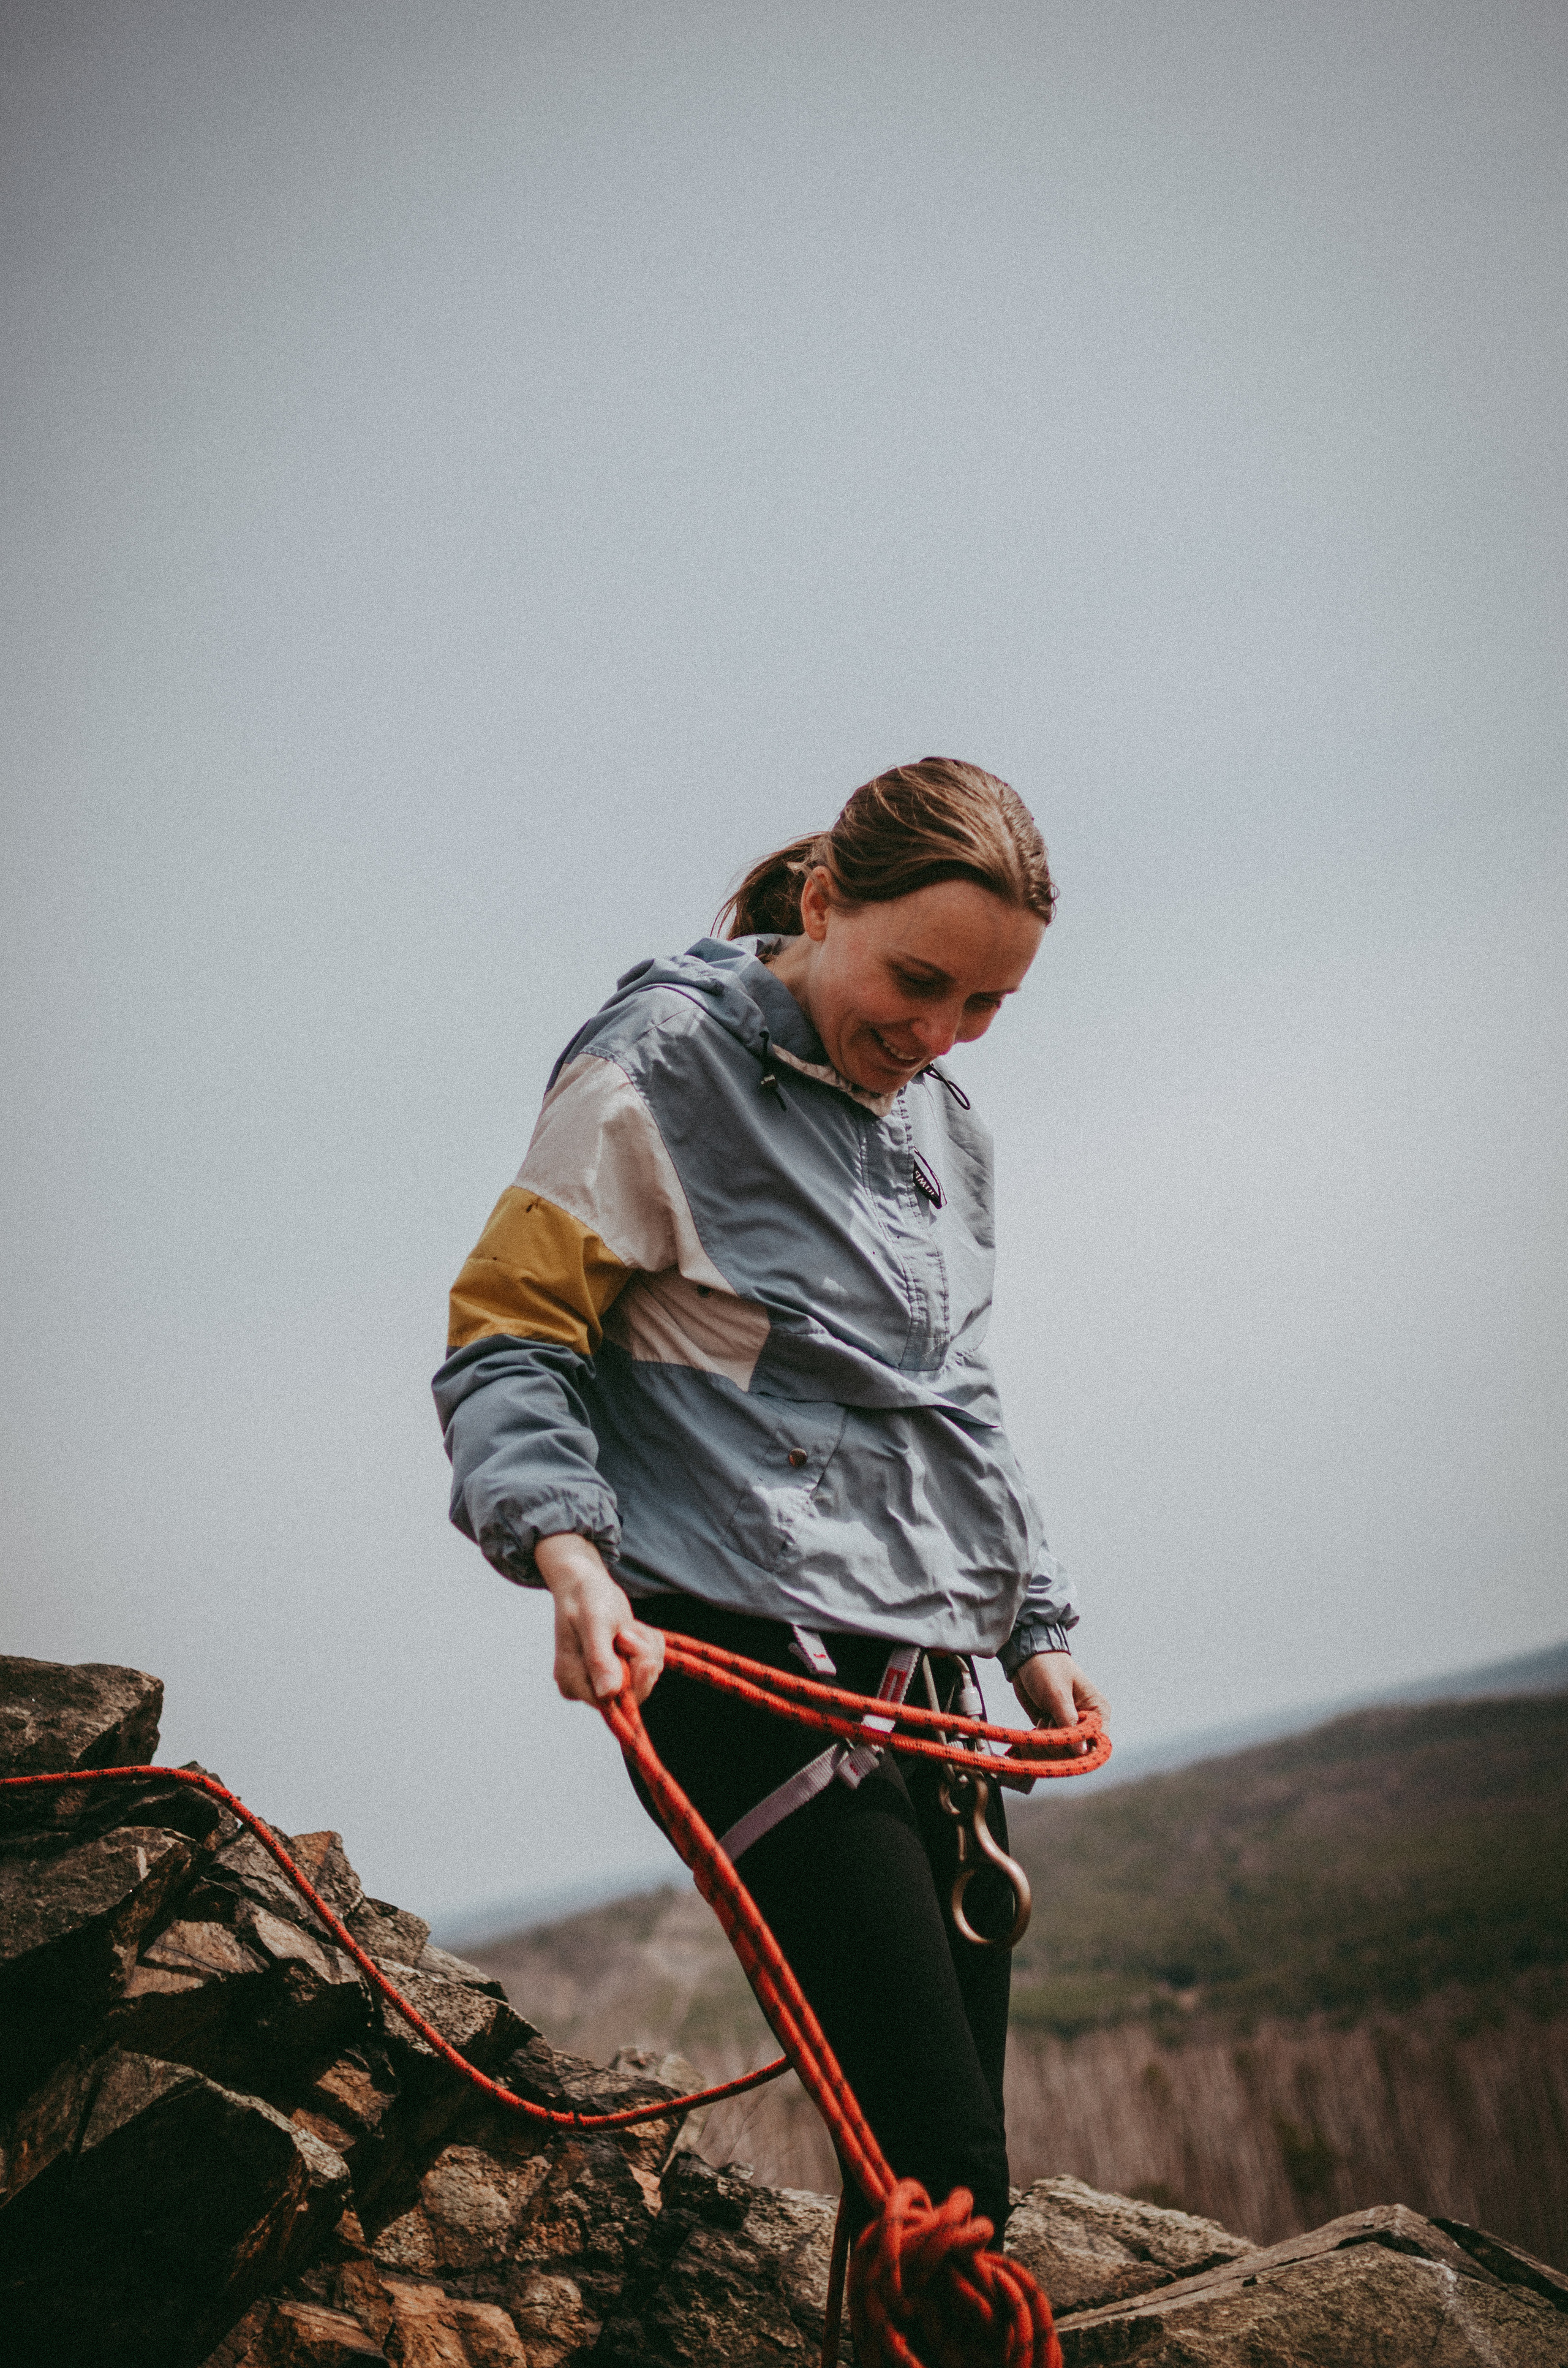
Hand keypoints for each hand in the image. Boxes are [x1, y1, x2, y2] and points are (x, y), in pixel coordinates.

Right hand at [533, 1533, 665, 1706]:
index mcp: (572, 1682)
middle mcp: (585, 1687)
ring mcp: (602, 1679)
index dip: (635, 1677)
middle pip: (634, 1692)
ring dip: (646, 1647)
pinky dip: (648, 1644)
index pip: (614, 1702)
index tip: (634, 1646)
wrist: (586, 1583)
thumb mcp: (595, 1623)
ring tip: (627, 1627)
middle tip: (627, 1630)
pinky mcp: (617, 1670)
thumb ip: (600, 1659)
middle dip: (642, 1657)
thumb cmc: (586, 1597)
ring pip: (646, 1676)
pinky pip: (648, 1666)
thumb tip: (608, 1694)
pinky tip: (632, 1629)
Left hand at [1011, 1652, 1107, 1755]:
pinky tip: (1036, 1725)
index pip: (1101, 1743)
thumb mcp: (1058, 1694)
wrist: (1024, 1659)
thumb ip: (1069, 1723)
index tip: (1066, 1743)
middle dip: (1061, 1743)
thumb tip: (1081, 1753)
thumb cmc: (1047, 1669)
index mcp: (1098, 1711)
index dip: (1085, 1750)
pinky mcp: (1052, 1730)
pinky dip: (1039, 1742)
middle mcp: (1086, 1723)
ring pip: (1061, 1754)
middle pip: (1079, 1753)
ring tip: (1043, 1718)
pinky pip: (1048, 1749)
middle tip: (1050, 1720)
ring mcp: (1068, 1728)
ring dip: (1048, 1740)